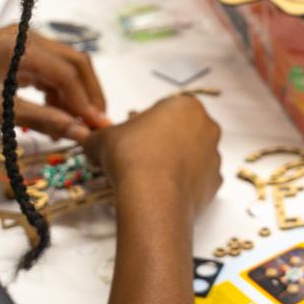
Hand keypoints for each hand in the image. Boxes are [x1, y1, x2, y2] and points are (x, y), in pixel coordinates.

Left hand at [0, 28, 109, 139]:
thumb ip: (43, 119)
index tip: (98, 128)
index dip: (86, 102)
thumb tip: (80, 133)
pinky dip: (56, 93)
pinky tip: (54, 115)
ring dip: (72, 96)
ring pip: (63, 68)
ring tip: (72, 127)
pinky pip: (48, 72)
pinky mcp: (17, 55)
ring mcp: (22, 44)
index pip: (68, 73)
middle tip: (96, 126)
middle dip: (87, 95)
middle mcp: (27, 37)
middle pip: (74, 63)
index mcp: (22, 44)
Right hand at [86, 95, 222, 217]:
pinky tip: (165, 191)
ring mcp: (215, 156)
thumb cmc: (130, 155)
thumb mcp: (103, 139)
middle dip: (164, 142)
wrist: (152, 197)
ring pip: (193, 156)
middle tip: (140, 158)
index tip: (132, 140)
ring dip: (176, 163)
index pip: (164, 110)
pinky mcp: (216, 183)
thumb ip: (96, 136)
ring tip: (151, 178)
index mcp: (185, 105)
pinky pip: (198, 180)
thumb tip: (87, 142)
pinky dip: (184, 184)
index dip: (146, 125)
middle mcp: (207, 127)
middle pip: (183, 131)